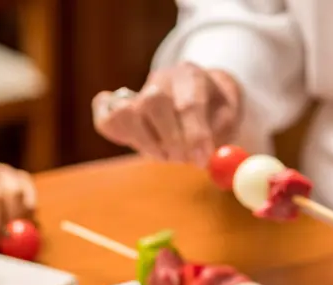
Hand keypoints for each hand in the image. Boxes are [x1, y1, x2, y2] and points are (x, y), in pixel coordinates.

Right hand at [93, 63, 242, 166]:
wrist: (196, 92)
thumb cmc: (214, 110)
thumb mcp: (228, 118)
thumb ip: (219, 137)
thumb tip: (207, 160)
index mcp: (191, 76)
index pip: (189, 103)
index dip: (194, 135)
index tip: (201, 160)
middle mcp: (161, 79)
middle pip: (153, 103)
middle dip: (169, 139)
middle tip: (182, 160)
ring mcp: (136, 92)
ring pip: (126, 114)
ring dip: (145, 142)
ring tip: (165, 154)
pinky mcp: (117, 106)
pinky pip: (105, 120)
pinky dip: (116, 133)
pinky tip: (140, 143)